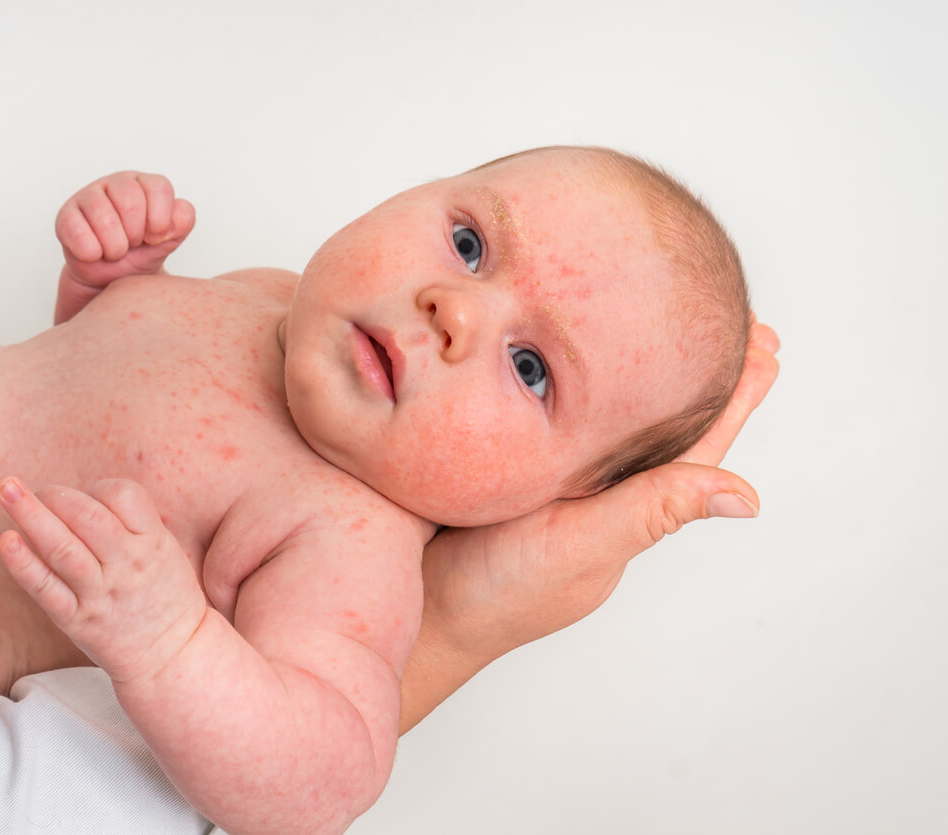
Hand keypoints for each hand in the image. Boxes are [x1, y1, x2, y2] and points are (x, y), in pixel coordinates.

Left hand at [0, 477, 206, 681]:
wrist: (173, 655)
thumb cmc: (164, 592)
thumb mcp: (164, 548)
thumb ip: (131, 521)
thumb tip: (78, 495)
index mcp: (152, 541)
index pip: (122, 495)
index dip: (98, 488)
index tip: (89, 499)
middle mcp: (126, 564)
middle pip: (87, 516)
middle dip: (55, 495)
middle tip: (31, 490)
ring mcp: (100, 593)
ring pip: (63, 547)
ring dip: (30, 514)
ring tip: (5, 489)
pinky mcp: (77, 619)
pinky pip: (47, 589)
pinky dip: (24, 565)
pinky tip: (7, 541)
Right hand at [54, 172, 195, 322]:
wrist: (112, 280)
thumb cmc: (139, 254)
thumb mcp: (167, 241)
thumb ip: (181, 224)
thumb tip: (180, 213)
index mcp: (144, 184)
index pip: (159, 187)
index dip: (160, 220)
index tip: (155, 238)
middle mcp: (117, 183)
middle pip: (131, 203)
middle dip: (136, 236)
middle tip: (132, 245)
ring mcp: (89, 196)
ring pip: (104, 217)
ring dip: (115, 247)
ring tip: (115, 252)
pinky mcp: (66, 215)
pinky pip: (79, 232)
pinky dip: (92, 252)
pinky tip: (95, 254)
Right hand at [402, 320, 779, 729]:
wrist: (409, 597)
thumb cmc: (499, 590)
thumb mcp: (583, 545)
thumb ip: (652, 511)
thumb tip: (747, 497)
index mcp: (624, 497)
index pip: (695, 434)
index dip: (735, 390)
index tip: (765, 342)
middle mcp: (591, 478)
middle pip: (654, 410)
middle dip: (691, 364)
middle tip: (728, 315)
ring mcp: (545, 466)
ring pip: (599, 404)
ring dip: (629, 363)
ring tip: (657, 317)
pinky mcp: (499, 449)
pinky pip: (543, 405)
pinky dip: (561, 373)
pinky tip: (559, 345)